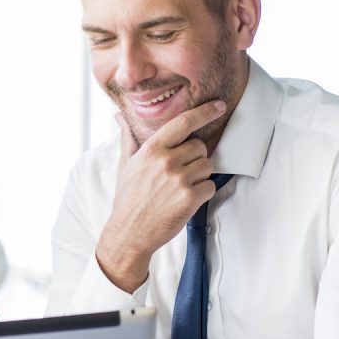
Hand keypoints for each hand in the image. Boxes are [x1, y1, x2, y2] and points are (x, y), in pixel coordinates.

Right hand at [97, 100, 226, 291]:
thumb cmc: (128, 198)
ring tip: (180, 188)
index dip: (204, 112)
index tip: (218, 106)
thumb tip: (120, 116)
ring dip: (200, 176)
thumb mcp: (124, 164)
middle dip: (195, 158)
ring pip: (207, 165)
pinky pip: (210, 186)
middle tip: (179, 173)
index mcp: (151, 149)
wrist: (129, 232)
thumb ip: (128, 138)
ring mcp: (179, 179)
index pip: (183, 122)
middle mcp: (166, 161)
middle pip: (200, 146)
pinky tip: (186, 200)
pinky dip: (203, 193)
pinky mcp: (190, 198)